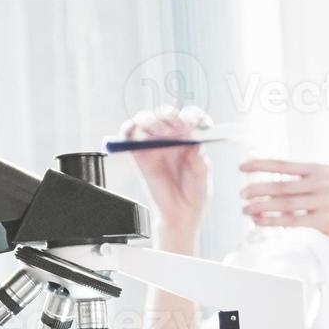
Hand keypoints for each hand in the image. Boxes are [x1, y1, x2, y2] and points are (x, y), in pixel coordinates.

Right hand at [118, 104, 211, 246]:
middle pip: (167, 115)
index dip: (194, 116)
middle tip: (177, 128)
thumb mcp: (201, 178)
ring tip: (161, 133)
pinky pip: (128, 134)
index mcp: (190, 137)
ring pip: (146, 119)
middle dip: (172, 117)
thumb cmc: (193, 194)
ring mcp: (153, 143)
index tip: (199, 124)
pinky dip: (127, 128)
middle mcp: (171, 136)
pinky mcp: (137, 152)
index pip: (191, 116)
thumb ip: (198, 163)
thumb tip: (195, 144)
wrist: (179, 213)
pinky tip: (133, 131)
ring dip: (151, 121)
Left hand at [239, 158, 328, 282]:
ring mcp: (326, 201)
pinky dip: (272, 221)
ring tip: (245, 209)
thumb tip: (278, 190)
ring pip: (283, 203)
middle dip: (257, 188)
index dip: (261, 165)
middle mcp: (325, 182)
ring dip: (260, 206)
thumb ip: (310, 186)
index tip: (243, 167)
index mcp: (324, 170)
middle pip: (281, 184)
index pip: (285, 165)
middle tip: (241, 193)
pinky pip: (292, 220)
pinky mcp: (326, 221)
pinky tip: (260, 221)